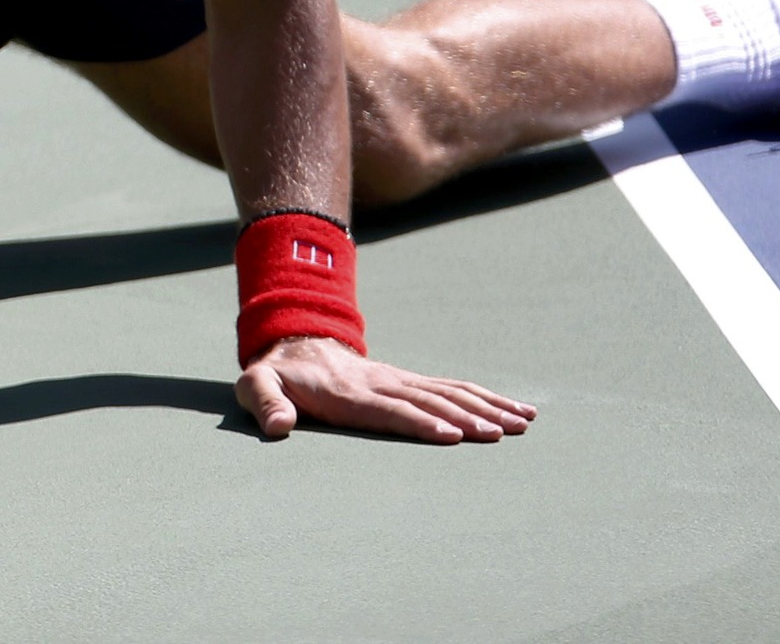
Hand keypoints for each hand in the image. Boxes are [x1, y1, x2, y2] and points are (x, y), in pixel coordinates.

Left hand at [235, 335, 533, 442]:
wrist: (296, 343)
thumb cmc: (277, 376)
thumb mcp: (257, 386)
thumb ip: (265, 404)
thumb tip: (278, 426)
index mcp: (350, 393)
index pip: (391, 411)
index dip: (421, 423)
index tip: (453, 436)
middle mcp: (383, 384)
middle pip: (431, 403)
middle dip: (468, 419)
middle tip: (504, 434)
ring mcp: (400, 381)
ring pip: (451, 394)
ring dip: (487, 407)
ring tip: (523, 422)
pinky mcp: (411, 383)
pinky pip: (453, 388)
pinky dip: (486, 397)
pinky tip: (514, 409)